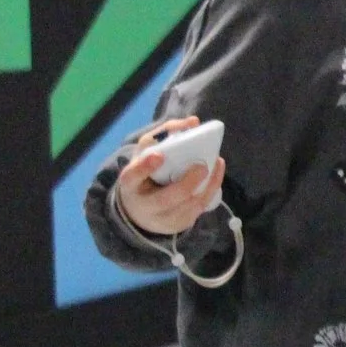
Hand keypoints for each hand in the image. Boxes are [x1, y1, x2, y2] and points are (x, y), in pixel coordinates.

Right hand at [116, 117, 223, 236]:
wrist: (142, 210)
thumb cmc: (147, 174)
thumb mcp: (147, 153)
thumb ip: (166, 134)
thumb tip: (193, 121)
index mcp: (130, 185)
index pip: (131, 177)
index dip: (144, 167)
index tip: (159, 155)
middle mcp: (143, 206)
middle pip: (164, 200)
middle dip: (186, 183)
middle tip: (201, 165)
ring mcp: (162, 219)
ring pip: (187, 207)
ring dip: (206, 186)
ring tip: (215, 164)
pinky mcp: (179, 224)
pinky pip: (198, 210)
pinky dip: (210, 191)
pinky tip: (215, 175)